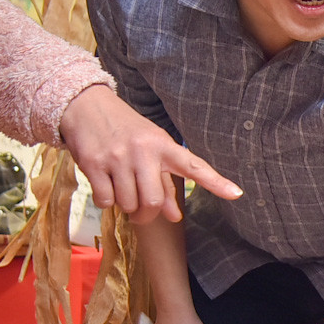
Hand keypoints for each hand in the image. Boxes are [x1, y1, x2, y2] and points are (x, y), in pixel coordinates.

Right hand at [58, 84, 242, 222]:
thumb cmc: (126, 131)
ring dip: (125, 207)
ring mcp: (118, 157)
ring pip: (128, 204)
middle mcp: (143, 151)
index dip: (216, 182)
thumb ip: (164, 182)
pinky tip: (106, 187)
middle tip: (142, 213)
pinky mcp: (94, 164)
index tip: (237, 193)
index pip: (194, 166)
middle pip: (154, 201)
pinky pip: (106, 201)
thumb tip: (174, 216)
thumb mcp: (150, 148)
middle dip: (147, 214)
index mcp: (163, 145)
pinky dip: (106, 202)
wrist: (87, 106)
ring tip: (122, 191)